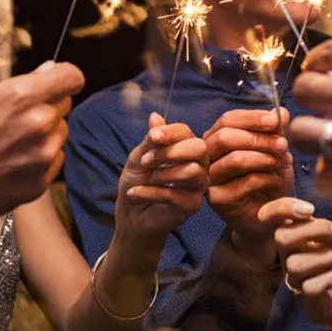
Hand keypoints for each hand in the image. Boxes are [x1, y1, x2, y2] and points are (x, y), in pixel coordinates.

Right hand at [0, 61, 84, 242]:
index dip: (63, 78)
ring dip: (44, 133)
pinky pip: (54, 160)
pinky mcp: (43, 182)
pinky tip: (12, 164)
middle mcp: (42, 124)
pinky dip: (40, 159)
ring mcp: (45, 156)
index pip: (72, 77)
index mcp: (24, 97)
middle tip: (17, 117)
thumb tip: (49, 71)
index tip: (52, 83)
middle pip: (65, 104)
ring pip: (60, 133)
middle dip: (47, 105)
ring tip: (11, 143)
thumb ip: (18, 85)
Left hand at [115, 113, 208, 240]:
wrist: (131, 214)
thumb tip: (155, 116)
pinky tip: (135, 194)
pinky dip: (149, 192)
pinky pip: (175, 194)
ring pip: (192, 171)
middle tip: (147, 161)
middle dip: (171, 151)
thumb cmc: (138, 182)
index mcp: (185, 148)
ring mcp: (197, 186)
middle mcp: (198, 164)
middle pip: (199, 148)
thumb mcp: (139, 158)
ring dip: (162, 174)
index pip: (186, 132)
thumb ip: (150, 140)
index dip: (170, 132)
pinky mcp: (191, 205)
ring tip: (147, 180)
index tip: (152, 137)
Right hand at [203, 108, 292, 249]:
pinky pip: (245, 181)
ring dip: (266, 158)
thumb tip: (280, 111)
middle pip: (226, 138)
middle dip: (259, 139)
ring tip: (286, 162)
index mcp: (217, 140)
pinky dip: (267, 178)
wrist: (270, 218)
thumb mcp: (275, 151)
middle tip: (283, 144)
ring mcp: (209, 180)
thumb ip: (275, 131)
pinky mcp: (218, 200)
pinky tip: (277, 181)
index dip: (251, 118)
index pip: (227, 120)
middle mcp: (208, 158)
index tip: (275, 121)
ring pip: (235, 159)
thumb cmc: (269, 181)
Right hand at [260, 197, 331, 330]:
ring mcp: (299, 285)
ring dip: (328, 257)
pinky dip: (330, 277)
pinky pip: (309, 287)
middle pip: (280, 237)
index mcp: (301, 239)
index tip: (309, 209)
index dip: (281, 208)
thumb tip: (312, 222)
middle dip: (312, 231)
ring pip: (295, 264)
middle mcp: (294, 260)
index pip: (275, 219)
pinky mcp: (310, 307)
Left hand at [289, 40, 331, 213]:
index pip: (328, 53)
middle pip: (307, 90)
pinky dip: (329, 170)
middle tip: (318, 104)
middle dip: (307, 95)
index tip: (318, 71)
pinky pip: (324, 174)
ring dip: (310, 133)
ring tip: (324, 136)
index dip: (315, 63)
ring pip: (305, 134)